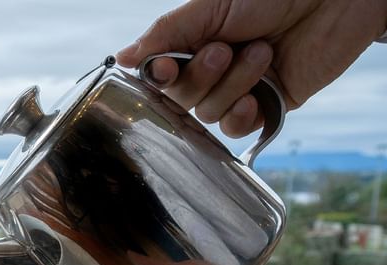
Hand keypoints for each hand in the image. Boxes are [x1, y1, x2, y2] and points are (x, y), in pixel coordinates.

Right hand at [115, 0, 386, 136]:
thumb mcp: (210, 7)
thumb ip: (165, 34)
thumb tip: (121, 59)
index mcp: (192, 43)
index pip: (157, 75)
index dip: (157, 78)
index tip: (162, 70)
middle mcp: (209, 70)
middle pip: (179, 99)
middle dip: (200, 77)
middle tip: (225, 49)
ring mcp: (237, 89)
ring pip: (208, 113)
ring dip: (233, 85)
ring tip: (262, 52)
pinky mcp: (265, 106)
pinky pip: (235, 129)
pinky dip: (242, 116)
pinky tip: (256, 98)